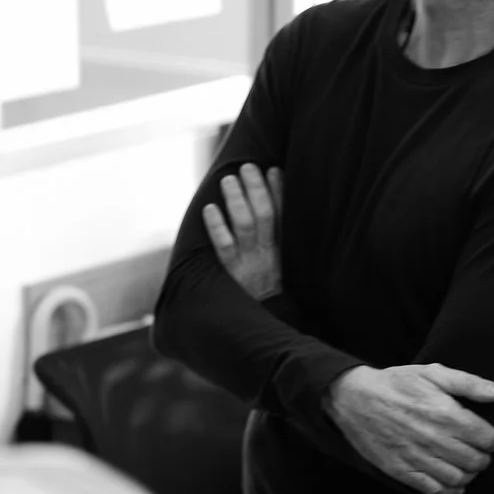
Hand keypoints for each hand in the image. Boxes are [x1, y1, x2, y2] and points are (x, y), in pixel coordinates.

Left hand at [202, 163, 282, 299]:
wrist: (265, 327)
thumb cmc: (270, 299)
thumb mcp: (282, 271)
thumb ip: (278, 246)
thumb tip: (271, 216)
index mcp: (283, 252)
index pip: (284, 216)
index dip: (279, 192)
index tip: (274, 169)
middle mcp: (267, 255)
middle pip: (265, 215)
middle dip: (256, 189)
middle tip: (247, 166)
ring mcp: (248, 263)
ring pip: (245, 226)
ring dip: (237, 200)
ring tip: (228, 179)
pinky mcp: (231, 275)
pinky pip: (224, 248)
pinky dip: (217, 227)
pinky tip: (210, 209)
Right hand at [326, 363, 493, 493]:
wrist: (350, 397)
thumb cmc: (393, 384)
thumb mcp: (431, 373)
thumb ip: (468, 383)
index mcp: (446, 415)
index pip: (489, 440)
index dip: (491, 438)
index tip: (483, 435)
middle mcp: (433, 439)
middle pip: (477, 462)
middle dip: (481, 457)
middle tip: (473, 450)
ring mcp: (415, 457)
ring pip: (458, 478)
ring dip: (466, 474)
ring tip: (461, 464)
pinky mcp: (399, 469)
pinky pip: (433, 490)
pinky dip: (447, 490)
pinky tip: (449, 481)